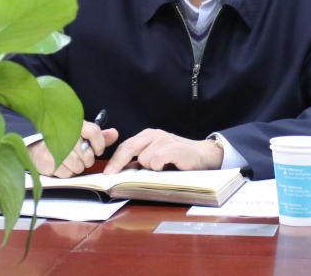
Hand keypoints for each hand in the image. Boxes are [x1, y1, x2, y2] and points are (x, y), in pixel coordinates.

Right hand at [28, 121, 118, 177]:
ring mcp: (54, 148)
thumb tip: (114, 134)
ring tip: (69, 160)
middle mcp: (64, 134)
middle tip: (79, 156)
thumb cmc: (59, 138)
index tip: (98, 149)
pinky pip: (66, 173)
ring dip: (76, 167)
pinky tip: (60, 164)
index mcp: (73, 123)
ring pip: (78, 166)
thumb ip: (97, 135)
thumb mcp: (78, 133)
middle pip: (87, 154)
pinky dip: (65, 172)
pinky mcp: (47, 161)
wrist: (33, 144)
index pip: (93, 132)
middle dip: (86, 159)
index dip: (99, 144)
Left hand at [103, 128, 222, 173]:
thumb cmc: (179, 159)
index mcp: (148, 136)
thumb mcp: (157, 157)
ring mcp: (165, 140)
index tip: (107, 173)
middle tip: (113, 175)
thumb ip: (141, 161)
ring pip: (144, 159)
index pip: (126, 146)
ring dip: (150, 168)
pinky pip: (157, 160)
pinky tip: (169, 167)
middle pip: (129, 148)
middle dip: (119, 163)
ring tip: (162, 169)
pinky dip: (160, 167)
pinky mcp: (174, 148)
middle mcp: (155, 135)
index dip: (115, 160)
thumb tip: (121, 172)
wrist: (204, 156)